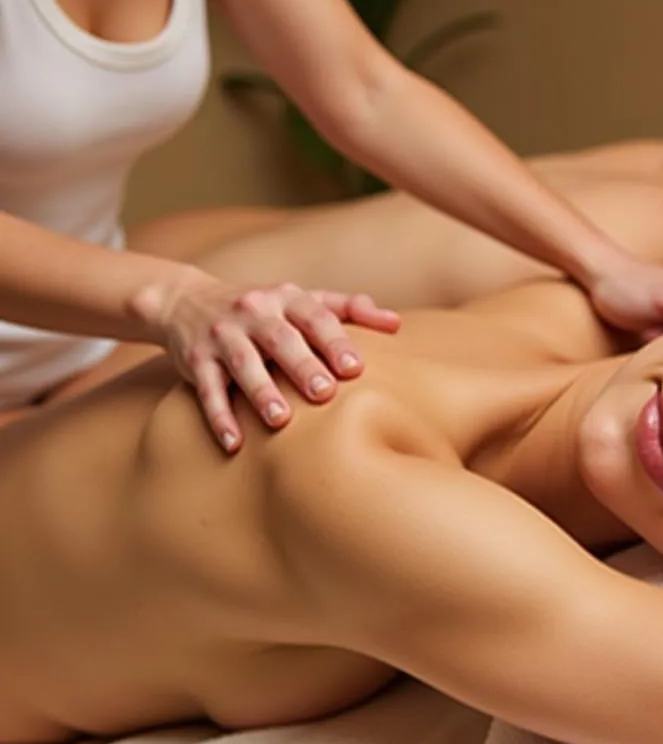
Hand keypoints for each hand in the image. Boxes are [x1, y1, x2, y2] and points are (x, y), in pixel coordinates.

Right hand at [133, 269, 400, 451]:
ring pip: (242, 364)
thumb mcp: (301, 300)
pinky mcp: (196, 361)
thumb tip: (397, 324)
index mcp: (286, 299)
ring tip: (280, 420)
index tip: (354, 368)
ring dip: (261, 391)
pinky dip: (219, 417)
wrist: (185, 300)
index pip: (314, 316)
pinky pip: (208, 390)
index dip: (334, 340)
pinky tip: (234, 444)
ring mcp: (223, 336)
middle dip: (301, 365)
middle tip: (324, 393)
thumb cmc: (264, 310)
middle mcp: (253, 312)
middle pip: (280, 339)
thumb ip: (348, 310)